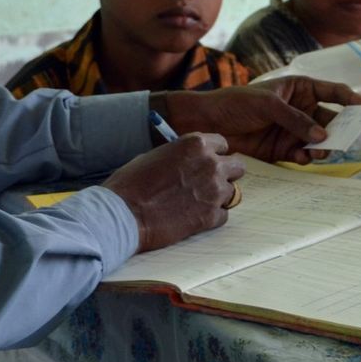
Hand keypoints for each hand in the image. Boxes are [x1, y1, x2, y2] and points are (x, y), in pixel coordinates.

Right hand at [102, 134, 243, 251]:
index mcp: (196, 144)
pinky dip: (212, 217)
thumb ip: (181, 156)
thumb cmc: (131, 183)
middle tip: (209, 183)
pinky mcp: (211, 216)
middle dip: (225, 174)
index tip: (207, 162)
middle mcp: (211, 164)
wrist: (123, 214)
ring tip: (197, 203)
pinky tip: (193, 217)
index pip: (223, 144)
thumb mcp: (156, 156)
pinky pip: (223, 215)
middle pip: (237, 166)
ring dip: (218, 197)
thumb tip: (189, 162)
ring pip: (232, 192)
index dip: (215, 154)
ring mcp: (214, 191)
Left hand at [153, 78, 360, 163]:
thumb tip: (321, 135)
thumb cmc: (236, 101)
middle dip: (342, 129)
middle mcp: (302, 109)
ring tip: (321, 151)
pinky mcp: (284, 149)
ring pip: (320, 140)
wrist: (208, 122)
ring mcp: (294, 130)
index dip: (352, 100)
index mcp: (301, 88)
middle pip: (332, 119)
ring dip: (324, 146)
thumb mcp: (268, 104)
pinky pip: (304, 154)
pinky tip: (300, 157)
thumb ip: (295, 119)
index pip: (334, 92)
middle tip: (349, 139)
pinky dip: (306, 157)